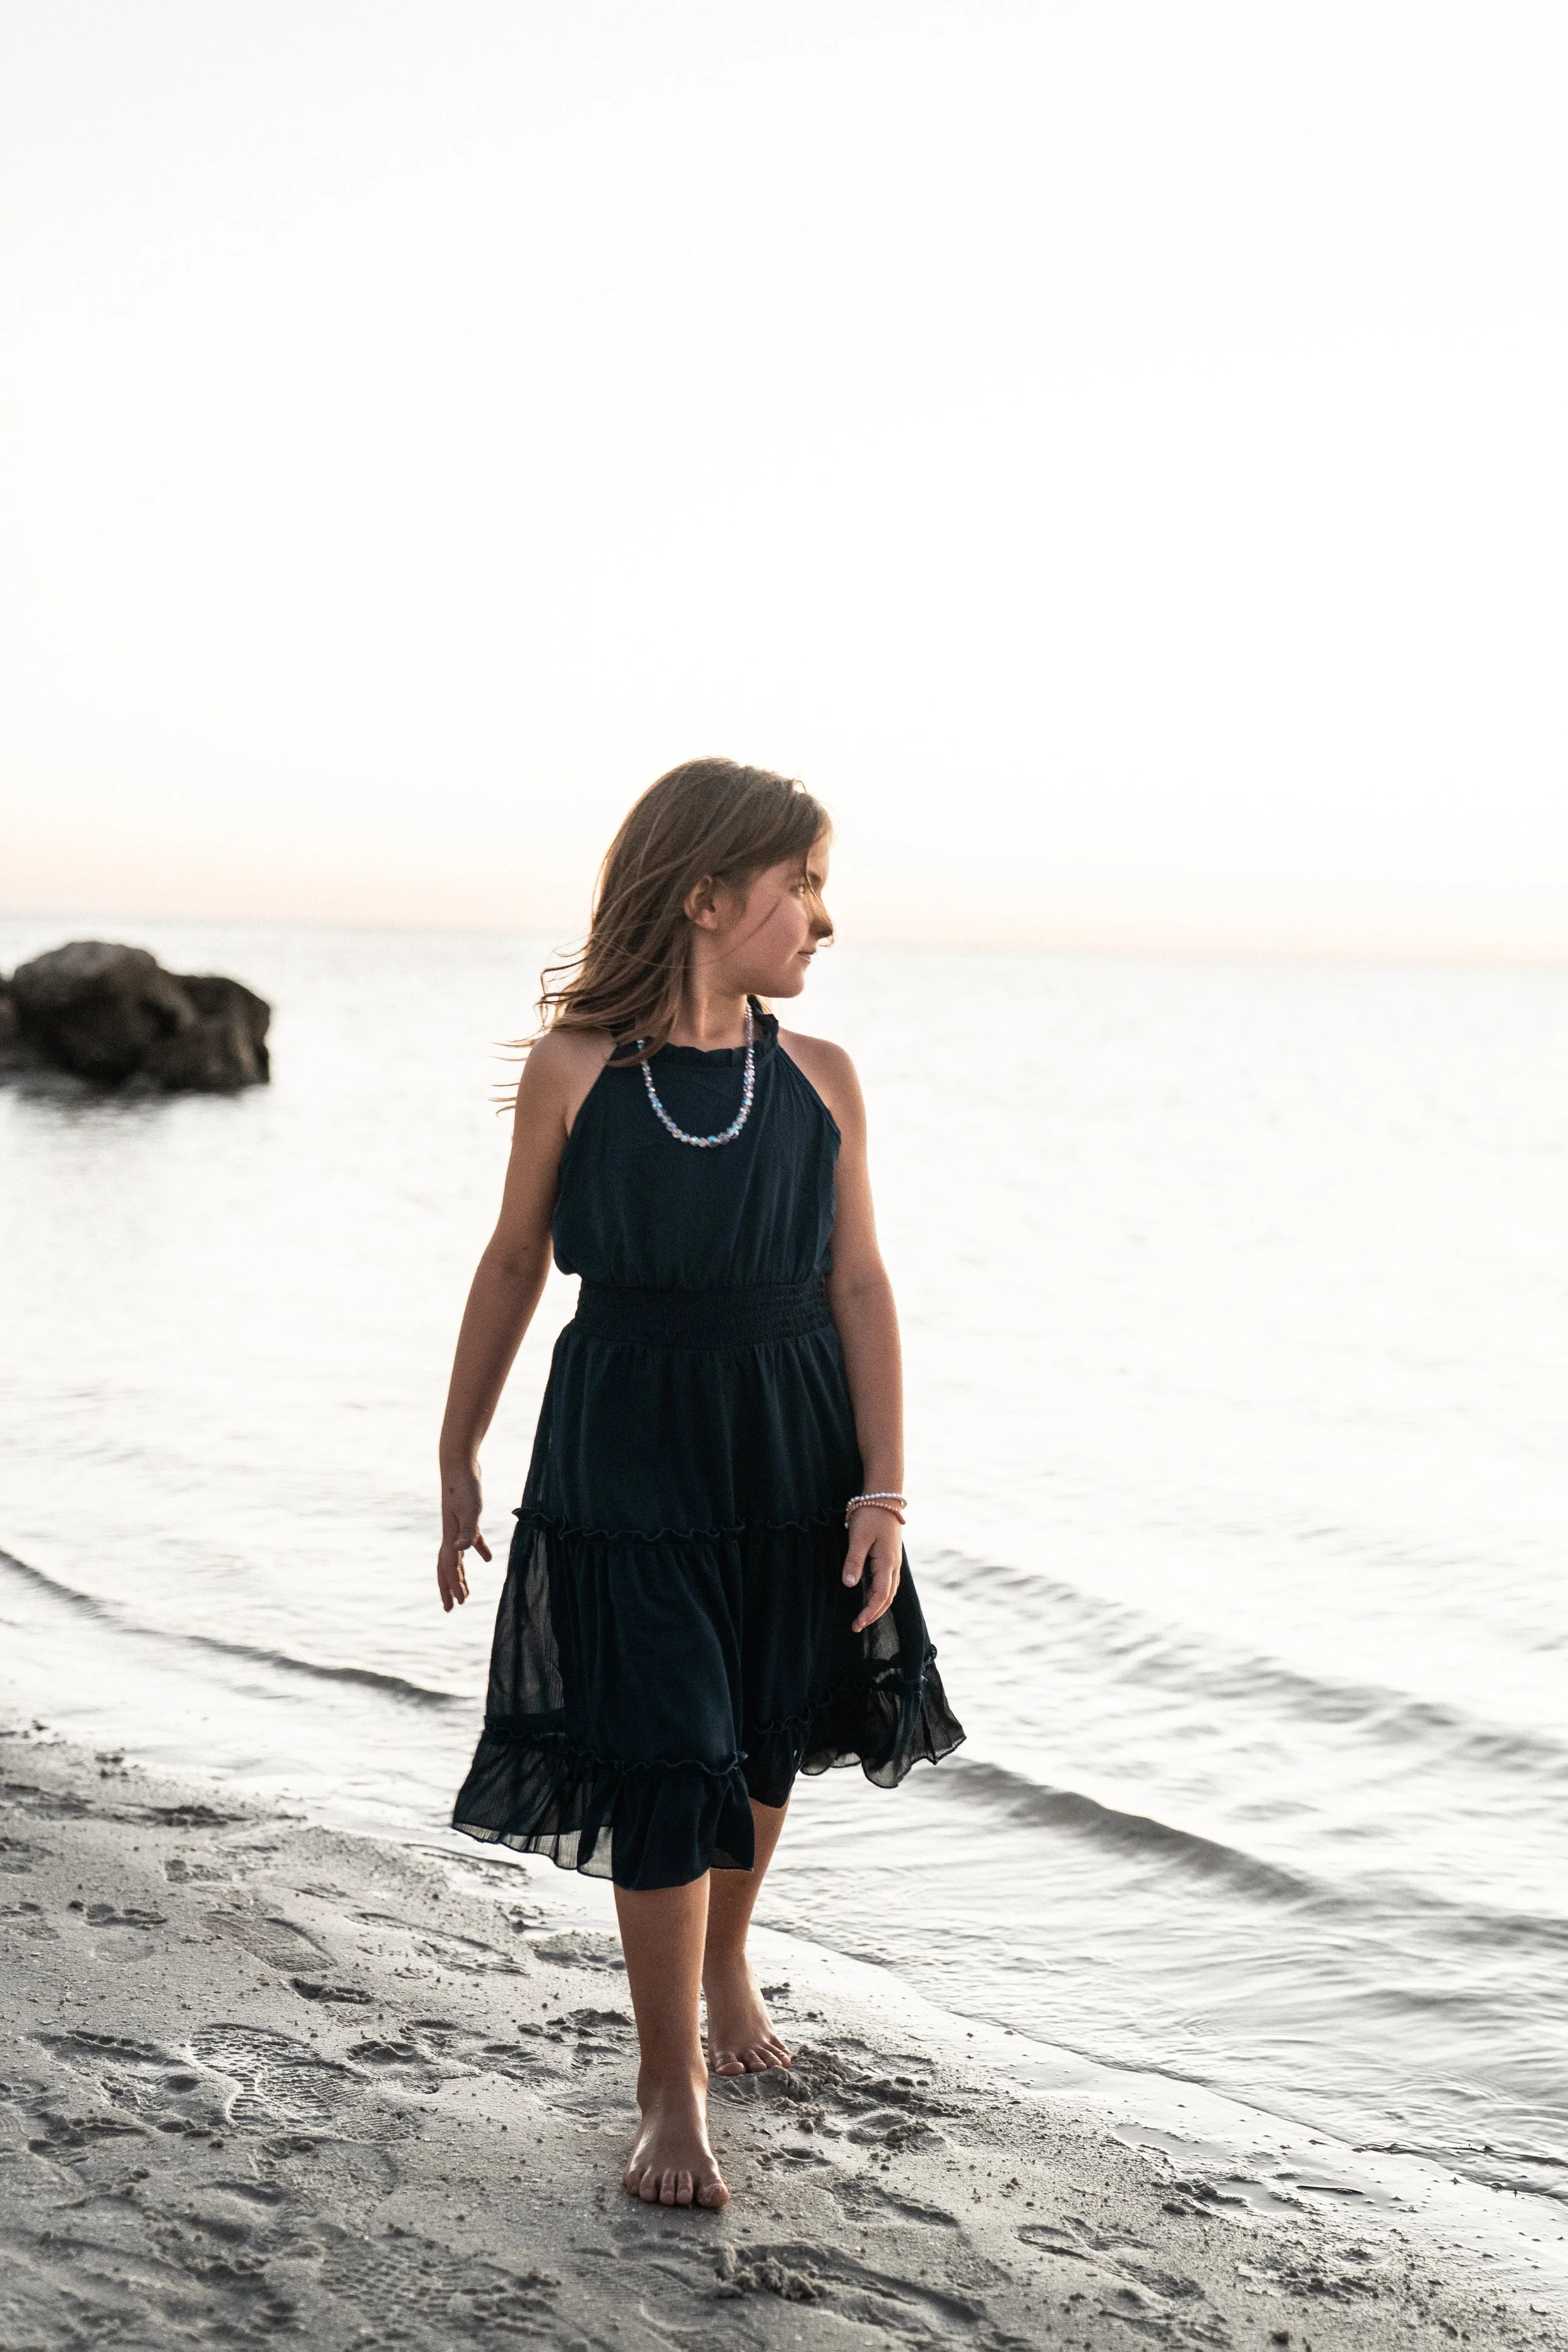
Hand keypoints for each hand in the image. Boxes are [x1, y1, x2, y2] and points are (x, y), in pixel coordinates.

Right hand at [437, 1460, 491, 1612]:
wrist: (459, 1465)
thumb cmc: (465, 1487)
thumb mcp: (471, 1510)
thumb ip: (468, 1531)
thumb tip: (462, 1550)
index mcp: (450, 1537)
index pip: (448, 1568)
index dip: (452, 1586)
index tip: (458, 1604)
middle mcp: (450, 1535)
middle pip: (446, 1568)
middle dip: (447, 1589)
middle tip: (450, 1609)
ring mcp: (457, 1527)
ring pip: (456, 1558)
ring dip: (459, 1575)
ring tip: (466, 1592)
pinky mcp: (468, 1518)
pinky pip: (472, 1541)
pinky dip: (479, 1551)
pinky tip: (488, 1559)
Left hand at [843, 1506, 902, 1632]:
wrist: (884, 1497)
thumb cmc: (870, 1516)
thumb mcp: (858, 1538)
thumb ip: (854, 1561)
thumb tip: (850, 1585)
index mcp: (887, 1563)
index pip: (880, 1596)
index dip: (869, 1613)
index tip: (856, 1624)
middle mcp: (894, 1565)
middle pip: (887, 1597)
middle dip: (873, 1614)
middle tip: (857, 1626)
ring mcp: (894, 1561)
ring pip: (889, 1590)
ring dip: (877, 1605)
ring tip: (863, 1616)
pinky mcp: (890, 1556)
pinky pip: (888, 1581)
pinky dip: (880, 1593)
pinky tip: (868, 1595)